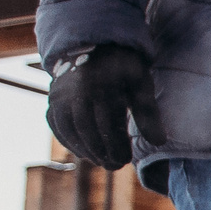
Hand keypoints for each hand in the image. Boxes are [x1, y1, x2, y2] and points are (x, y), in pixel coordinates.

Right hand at [45, 45, 156, 169]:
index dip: (116, 146)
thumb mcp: (140, 83)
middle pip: (87, 130)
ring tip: (101, 161)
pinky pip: (56, 125)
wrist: (92, 44)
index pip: (108, 125)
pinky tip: (82, 152)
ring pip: (69, 130)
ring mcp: (60, 95)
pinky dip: (68, 141)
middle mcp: (76, 91)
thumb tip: (158, 142)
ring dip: (85, 150)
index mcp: (102, 86)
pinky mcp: (51, 99)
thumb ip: (148, 112)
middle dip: (101, 152)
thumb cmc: (123, 67)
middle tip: (115, 165)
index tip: (126, 160)